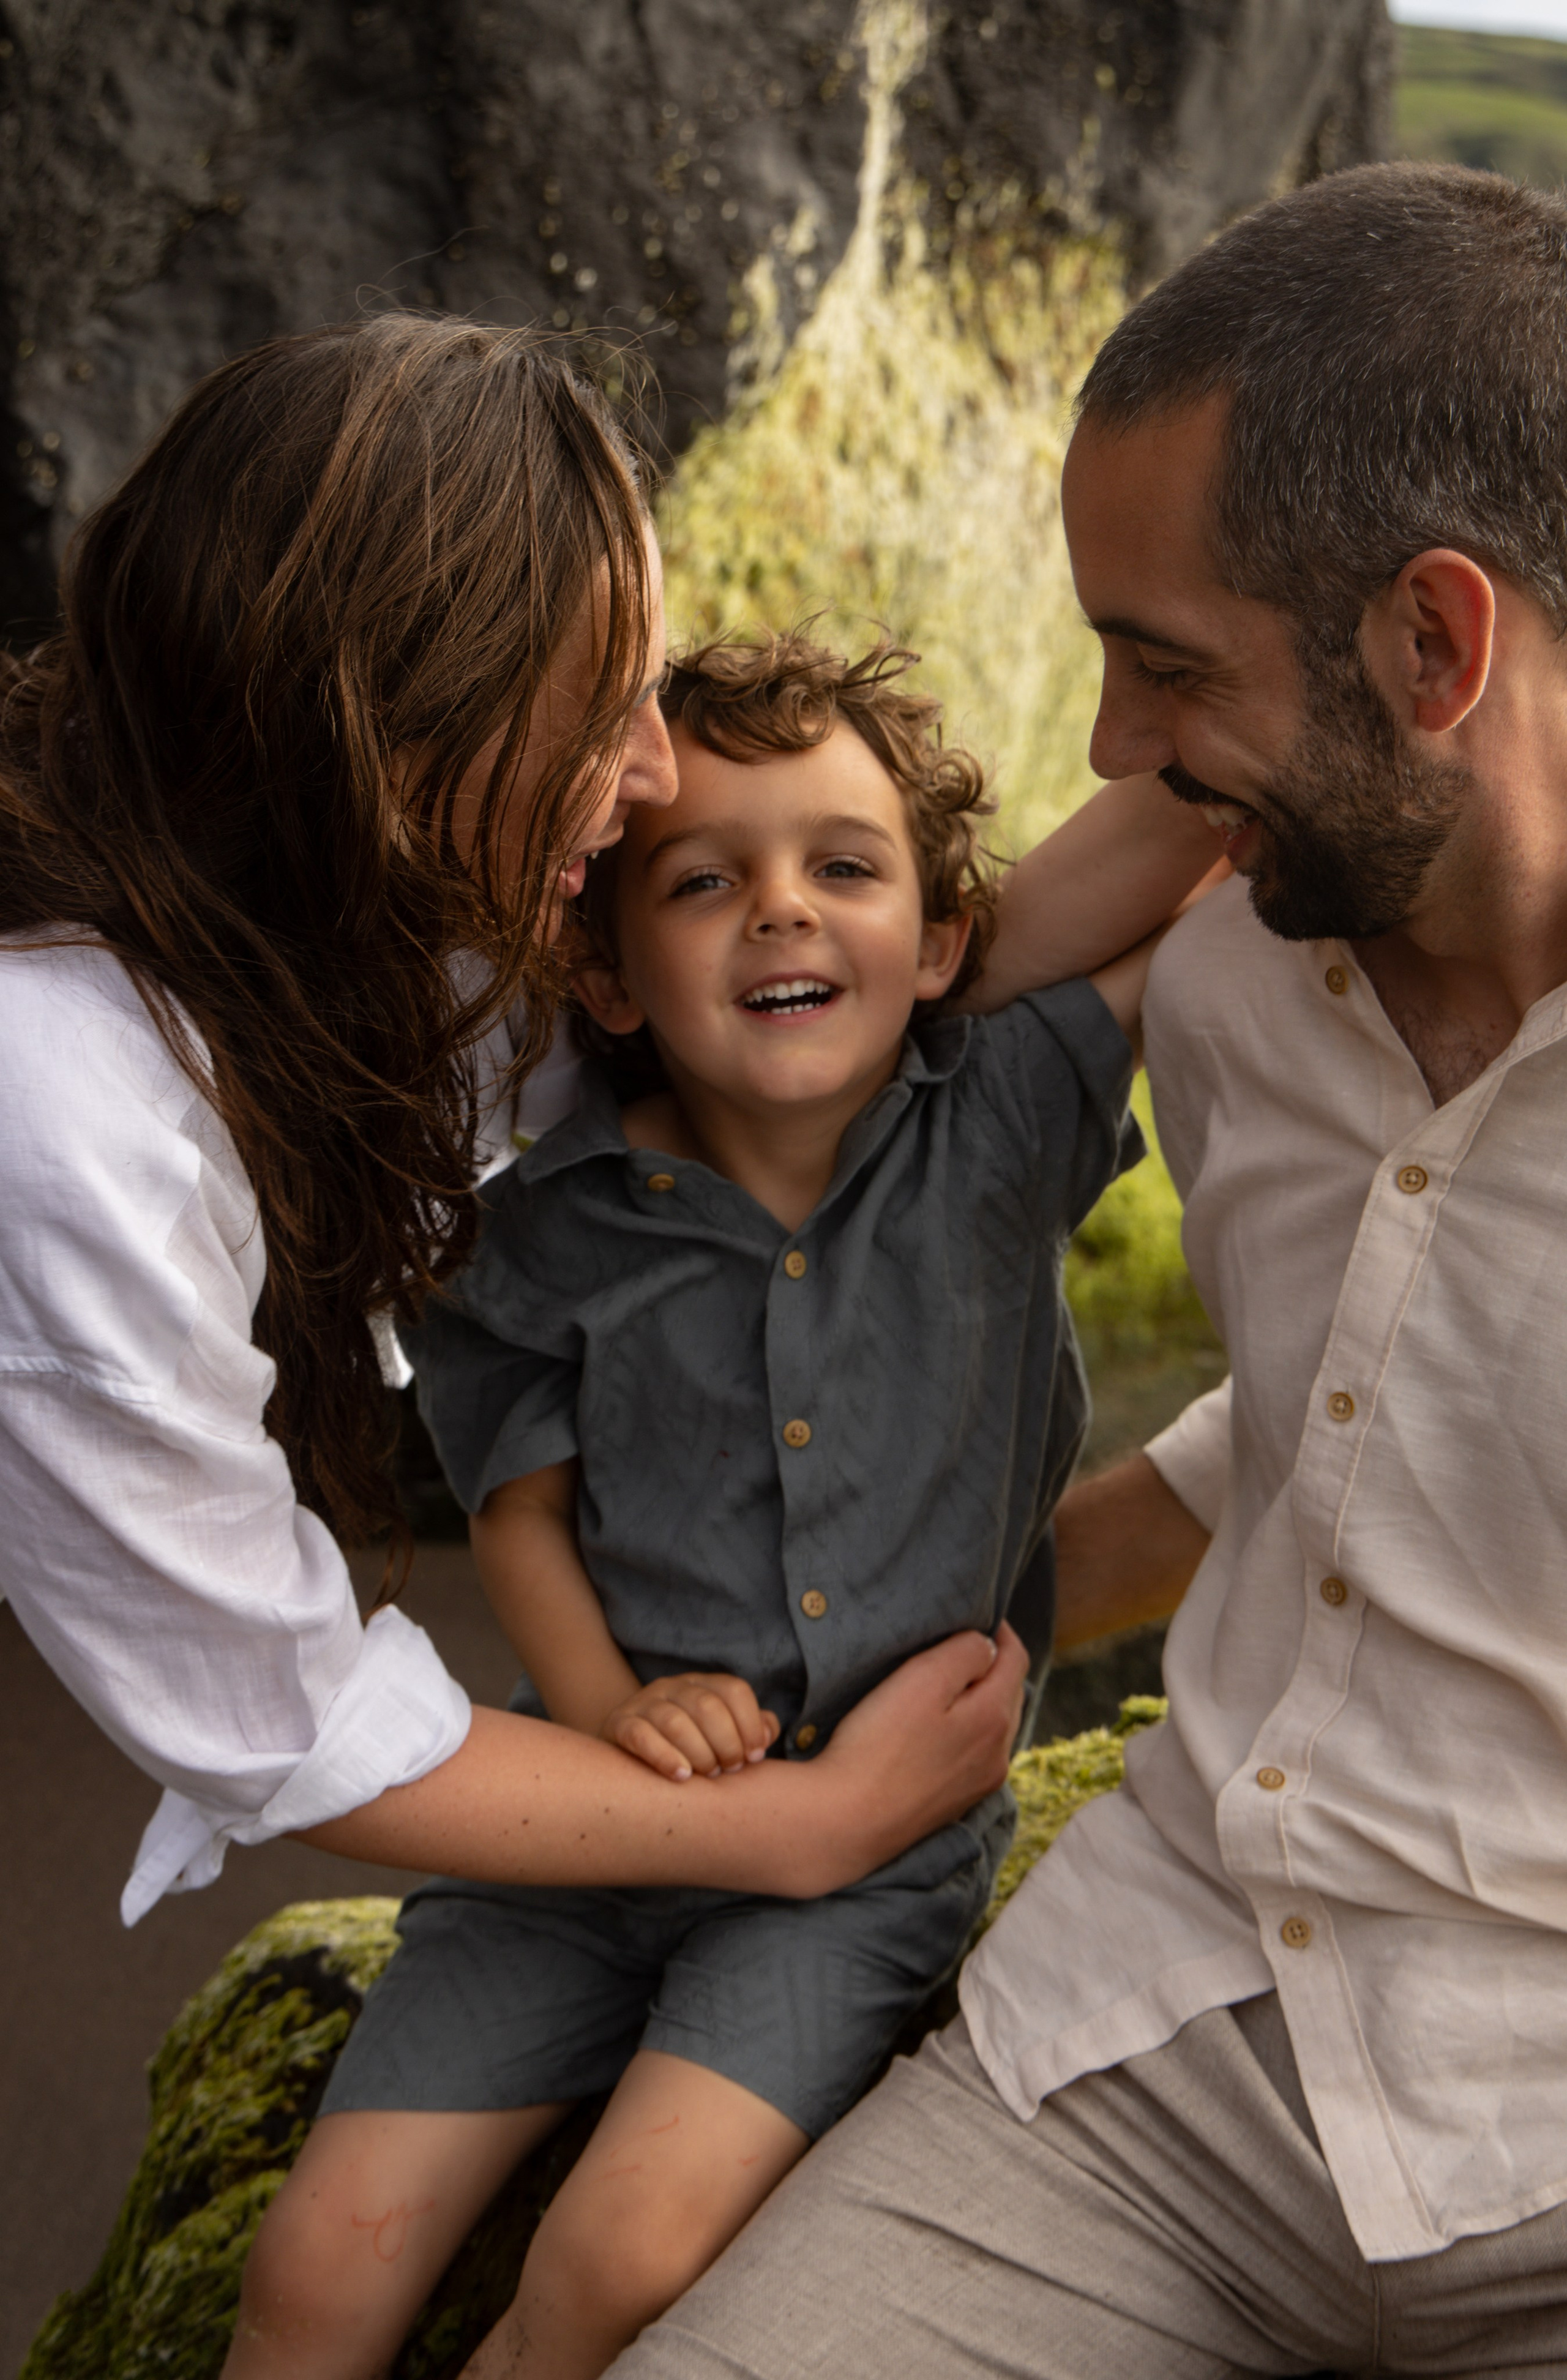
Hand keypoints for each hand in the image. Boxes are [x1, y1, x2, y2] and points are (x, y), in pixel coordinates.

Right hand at [602, 1671, 781, 1780]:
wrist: (628, 1756)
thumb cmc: (687, 1748)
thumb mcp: (720, 1734)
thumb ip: (750, 1729)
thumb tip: (767, 1732)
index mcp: (702, 1684)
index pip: (735, 1690)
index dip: (751, 1724)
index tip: (754, 1756)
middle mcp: (673, 1686)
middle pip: (708, 1706)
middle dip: (727, 1743)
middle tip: (729, 1769)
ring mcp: (644, 1702)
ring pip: (676, 1722)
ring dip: (699, 1753)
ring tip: (707, 1775)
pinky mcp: (620, 1724)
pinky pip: (641, 1736)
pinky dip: (664, 1757)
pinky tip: (681, 1776)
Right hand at [810, 1624, 1028, 1883]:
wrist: (847, 1822)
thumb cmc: (879, 1745)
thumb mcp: (922, 1680)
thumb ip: (964, 1653)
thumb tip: (987, 1645)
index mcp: (995, 1718)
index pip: (1016, 1660)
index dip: (1000, 1631)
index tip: (978, 1614)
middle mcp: (998, 1754)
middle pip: (1010, 1694)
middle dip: (994, 1665)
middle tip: (961, 1643)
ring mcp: (979, 1784)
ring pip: (995, 1727)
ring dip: (982, 1699)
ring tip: (950, 1683)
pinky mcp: (955, 1804)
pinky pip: (976, 1755)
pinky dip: (968, 1731)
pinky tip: (941, 1729)